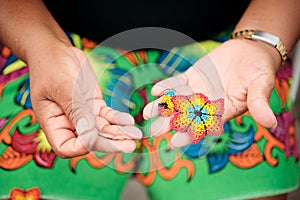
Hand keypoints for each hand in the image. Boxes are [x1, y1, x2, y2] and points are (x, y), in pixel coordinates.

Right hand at [28, 42, 141, 157]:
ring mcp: (83, 114)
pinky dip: (118, 119)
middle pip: (90, 140)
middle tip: (130, 146)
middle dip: (110, 143)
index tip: (96, 138)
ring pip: (102, 129)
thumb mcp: (61, 86)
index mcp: (52, 123)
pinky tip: (129, 120)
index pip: (67, 147)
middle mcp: (68, 122)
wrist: (56, 50)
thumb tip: (89, 134)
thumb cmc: (51, 66)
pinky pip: (108, 116)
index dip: (82, 147)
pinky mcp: (94, 105)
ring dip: (118, 132)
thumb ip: (76, 109)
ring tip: (135, 134)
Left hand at [143, 39, 280, 147]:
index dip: (190, 134)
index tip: (175, 142)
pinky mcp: (191, 77)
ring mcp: (197, 91)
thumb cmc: (258, 69)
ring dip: (162, 107)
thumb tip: (270, 121)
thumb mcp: (261, 85)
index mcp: (222, 111)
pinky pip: (177, 83)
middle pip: (185, 116)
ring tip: (147, 113)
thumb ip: (260, 102)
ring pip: (177, 101)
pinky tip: (156, 91)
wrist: (249, 51)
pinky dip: (167, 86)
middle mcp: (206, 104)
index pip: (204, 126)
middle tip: (153, 132)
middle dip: (169, 124)